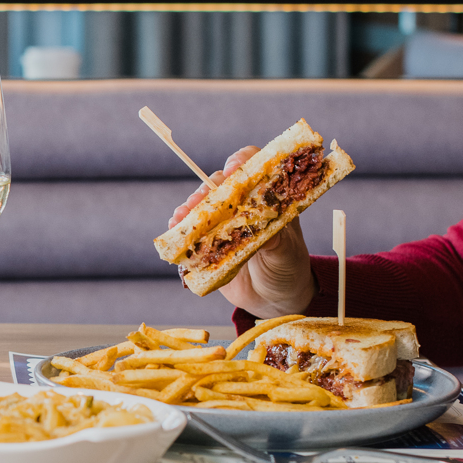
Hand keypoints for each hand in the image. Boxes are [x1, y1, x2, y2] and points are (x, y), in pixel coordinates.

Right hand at [167, 147, 316, 317]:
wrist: (275, 299)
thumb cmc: (288, 268)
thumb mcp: (286, 252)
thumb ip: (275, 237)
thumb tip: (259, 223)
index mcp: (267, 198)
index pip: (253, 167)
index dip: (241, 163)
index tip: (233, 170)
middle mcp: (242, 206)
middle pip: (220, 184)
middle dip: (207, 189)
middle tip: (200, 200)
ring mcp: (223, 224)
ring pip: (202, 206)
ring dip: (189, 208)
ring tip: (181, 217)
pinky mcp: (208, 244)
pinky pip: (190, 231)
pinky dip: (180, 229)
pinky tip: (174, 229)